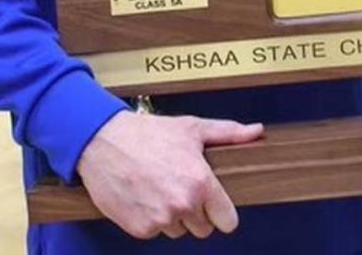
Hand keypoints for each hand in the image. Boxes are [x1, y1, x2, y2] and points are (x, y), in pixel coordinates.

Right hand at [77, 110, 263, 238]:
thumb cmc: (150, 133)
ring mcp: (160, 220)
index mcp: (200, 183)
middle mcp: (182, 205)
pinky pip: (155, 232)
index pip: (228, 221)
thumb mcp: (193, 128)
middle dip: (198, 212)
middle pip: (204, 228)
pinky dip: (152, 219)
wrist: (104, 142)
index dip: (223, 213)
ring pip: (179, 230)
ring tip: (162, 187)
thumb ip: (229, 133)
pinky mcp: (139, 229)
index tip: (216, 205)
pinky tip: (146, 195)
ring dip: (174, 216)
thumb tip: (257, 131)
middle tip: (182, 186)